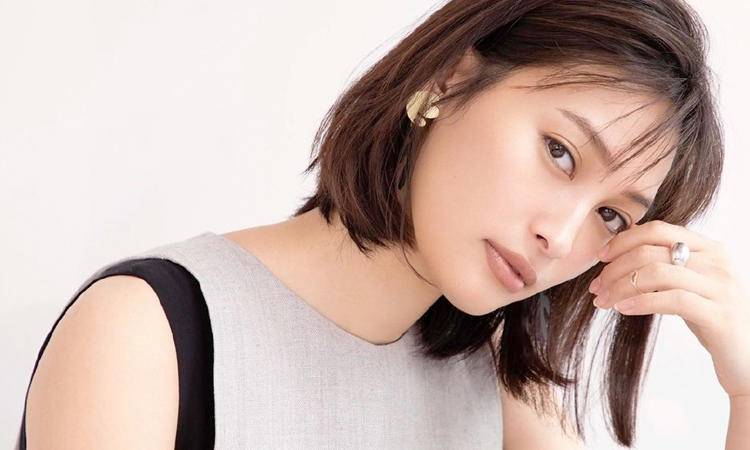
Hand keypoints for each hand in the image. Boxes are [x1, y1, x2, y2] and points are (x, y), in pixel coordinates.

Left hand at [587, 220, 749, 397]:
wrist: (748, 358)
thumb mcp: (690, 284)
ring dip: (620, 287)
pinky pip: (671, 300)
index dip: (623, 240)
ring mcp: (721, 287)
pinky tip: (623, 309)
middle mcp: (718, 262)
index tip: (600, 258)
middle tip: (596, 287)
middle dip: (615, 268)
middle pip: (651, 251)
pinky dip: (640, 302)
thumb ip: (666, 264)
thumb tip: (624, 245)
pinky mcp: (719, 314)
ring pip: (656, 273)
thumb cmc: (711, 318)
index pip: (658, 229)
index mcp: (710, 248)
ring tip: (603, 301)